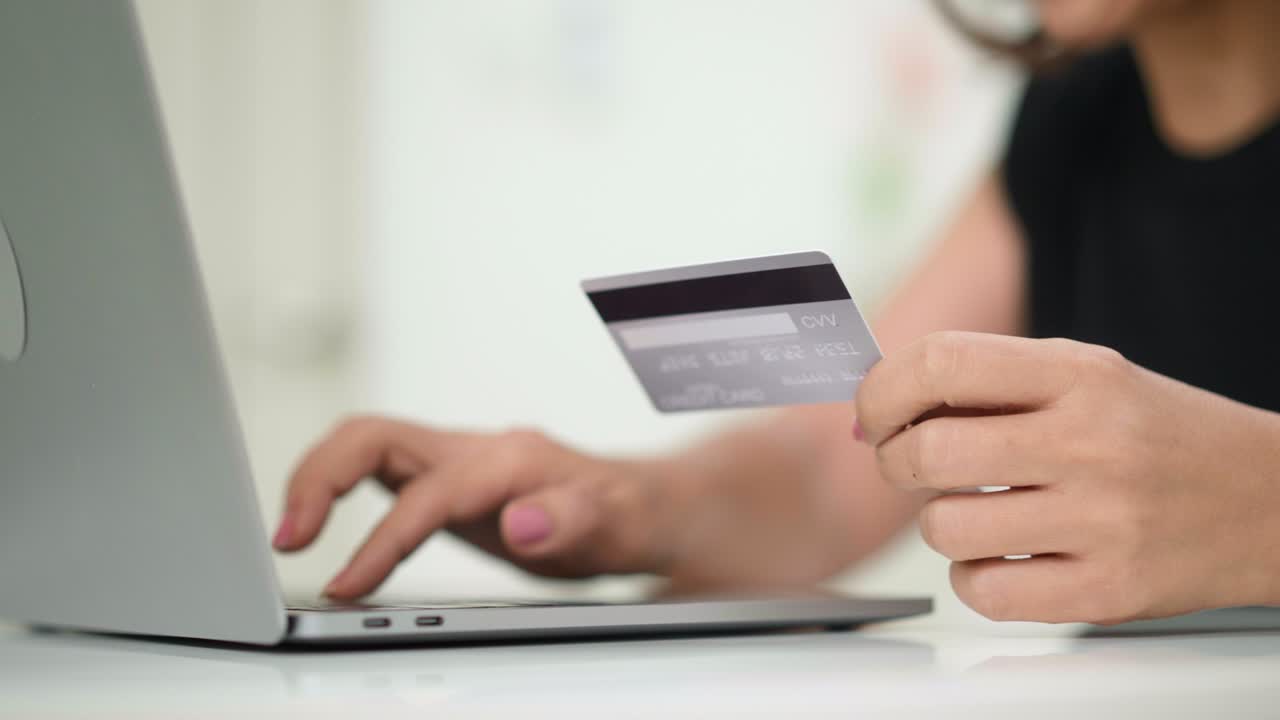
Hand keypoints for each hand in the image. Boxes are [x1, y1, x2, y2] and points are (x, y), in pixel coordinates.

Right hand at [273, 418, 676, 599]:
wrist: (645, 505)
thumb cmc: (630, 516)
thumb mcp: (617, 526)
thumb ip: (571, 520)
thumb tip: (522, 522)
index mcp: (509, 460)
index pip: (427, 495)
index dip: (380, 540)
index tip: (345, 585)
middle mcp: (475, 452)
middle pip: (372, 437)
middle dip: (318, 479)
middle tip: (287, 540)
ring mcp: (458, 463)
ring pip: (366, 445)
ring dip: (318, 480)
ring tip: (290, 535)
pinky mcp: (448, 482)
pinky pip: (378, 471)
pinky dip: (338, 489)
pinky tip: (324, 528)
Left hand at [854, 331, 1279, 623]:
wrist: (1270, 501)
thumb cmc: (1156, 434)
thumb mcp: (1085, 377)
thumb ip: (986, 383)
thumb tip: (872, 411)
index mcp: (1080, 374)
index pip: (939, 363)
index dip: (883, 391)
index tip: (876, 413)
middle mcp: (1090, 442)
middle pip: (929, 452)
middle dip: (895, 461)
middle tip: (912, 465)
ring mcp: (1102, 521)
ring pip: (945, 527)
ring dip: (939, 523)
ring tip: (975, 513)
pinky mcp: (1108, 590)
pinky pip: (983, 592)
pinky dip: (972, 578)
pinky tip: (1002, 558)